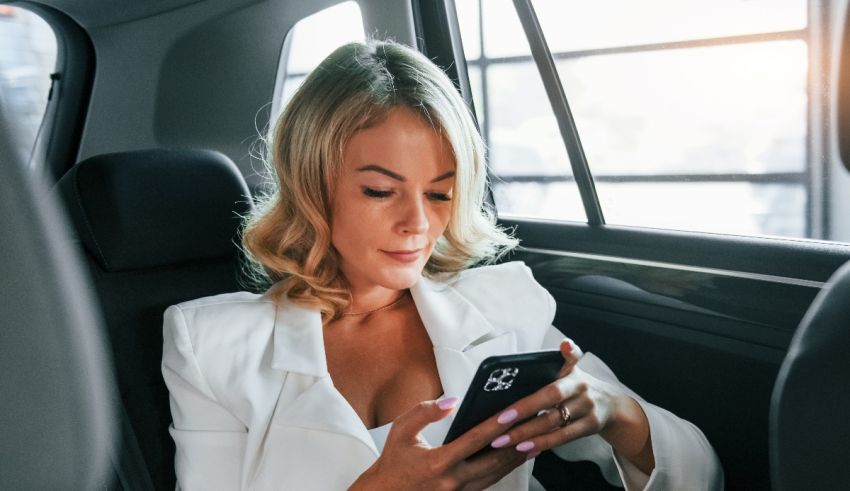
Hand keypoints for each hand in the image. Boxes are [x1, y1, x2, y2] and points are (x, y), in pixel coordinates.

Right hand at [349, 397, 530, 490]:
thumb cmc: (393, 461)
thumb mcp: (400, 431)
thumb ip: (424, 412)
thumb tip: (452, 401)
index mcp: (438, 462)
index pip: (474, 440)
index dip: (495, 425)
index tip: (513, 411)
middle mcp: (452, 481)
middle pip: (494, 460)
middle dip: (516, 443)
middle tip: (535, 426)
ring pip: (495, 474)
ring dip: (515, 457)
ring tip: (535, 440)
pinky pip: (489, 482)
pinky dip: (504, 469)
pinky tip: (515, 457)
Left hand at [487, 339, 654, 473]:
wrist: (613, 406)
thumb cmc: (579, 387)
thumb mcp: (573, 369)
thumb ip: (563, 358)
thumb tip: (558, 346)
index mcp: (573, 372)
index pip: (566, 361)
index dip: (564, 354)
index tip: (556, 352)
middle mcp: (581, 388)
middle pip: (550, 397)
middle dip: (522, 409)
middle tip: (497, 421)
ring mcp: (587, 408)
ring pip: (552, 421)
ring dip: (525, 433)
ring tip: (501, 440)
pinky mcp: (589, 427)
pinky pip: (562, 437)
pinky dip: (541, 443)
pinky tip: (522, 448)